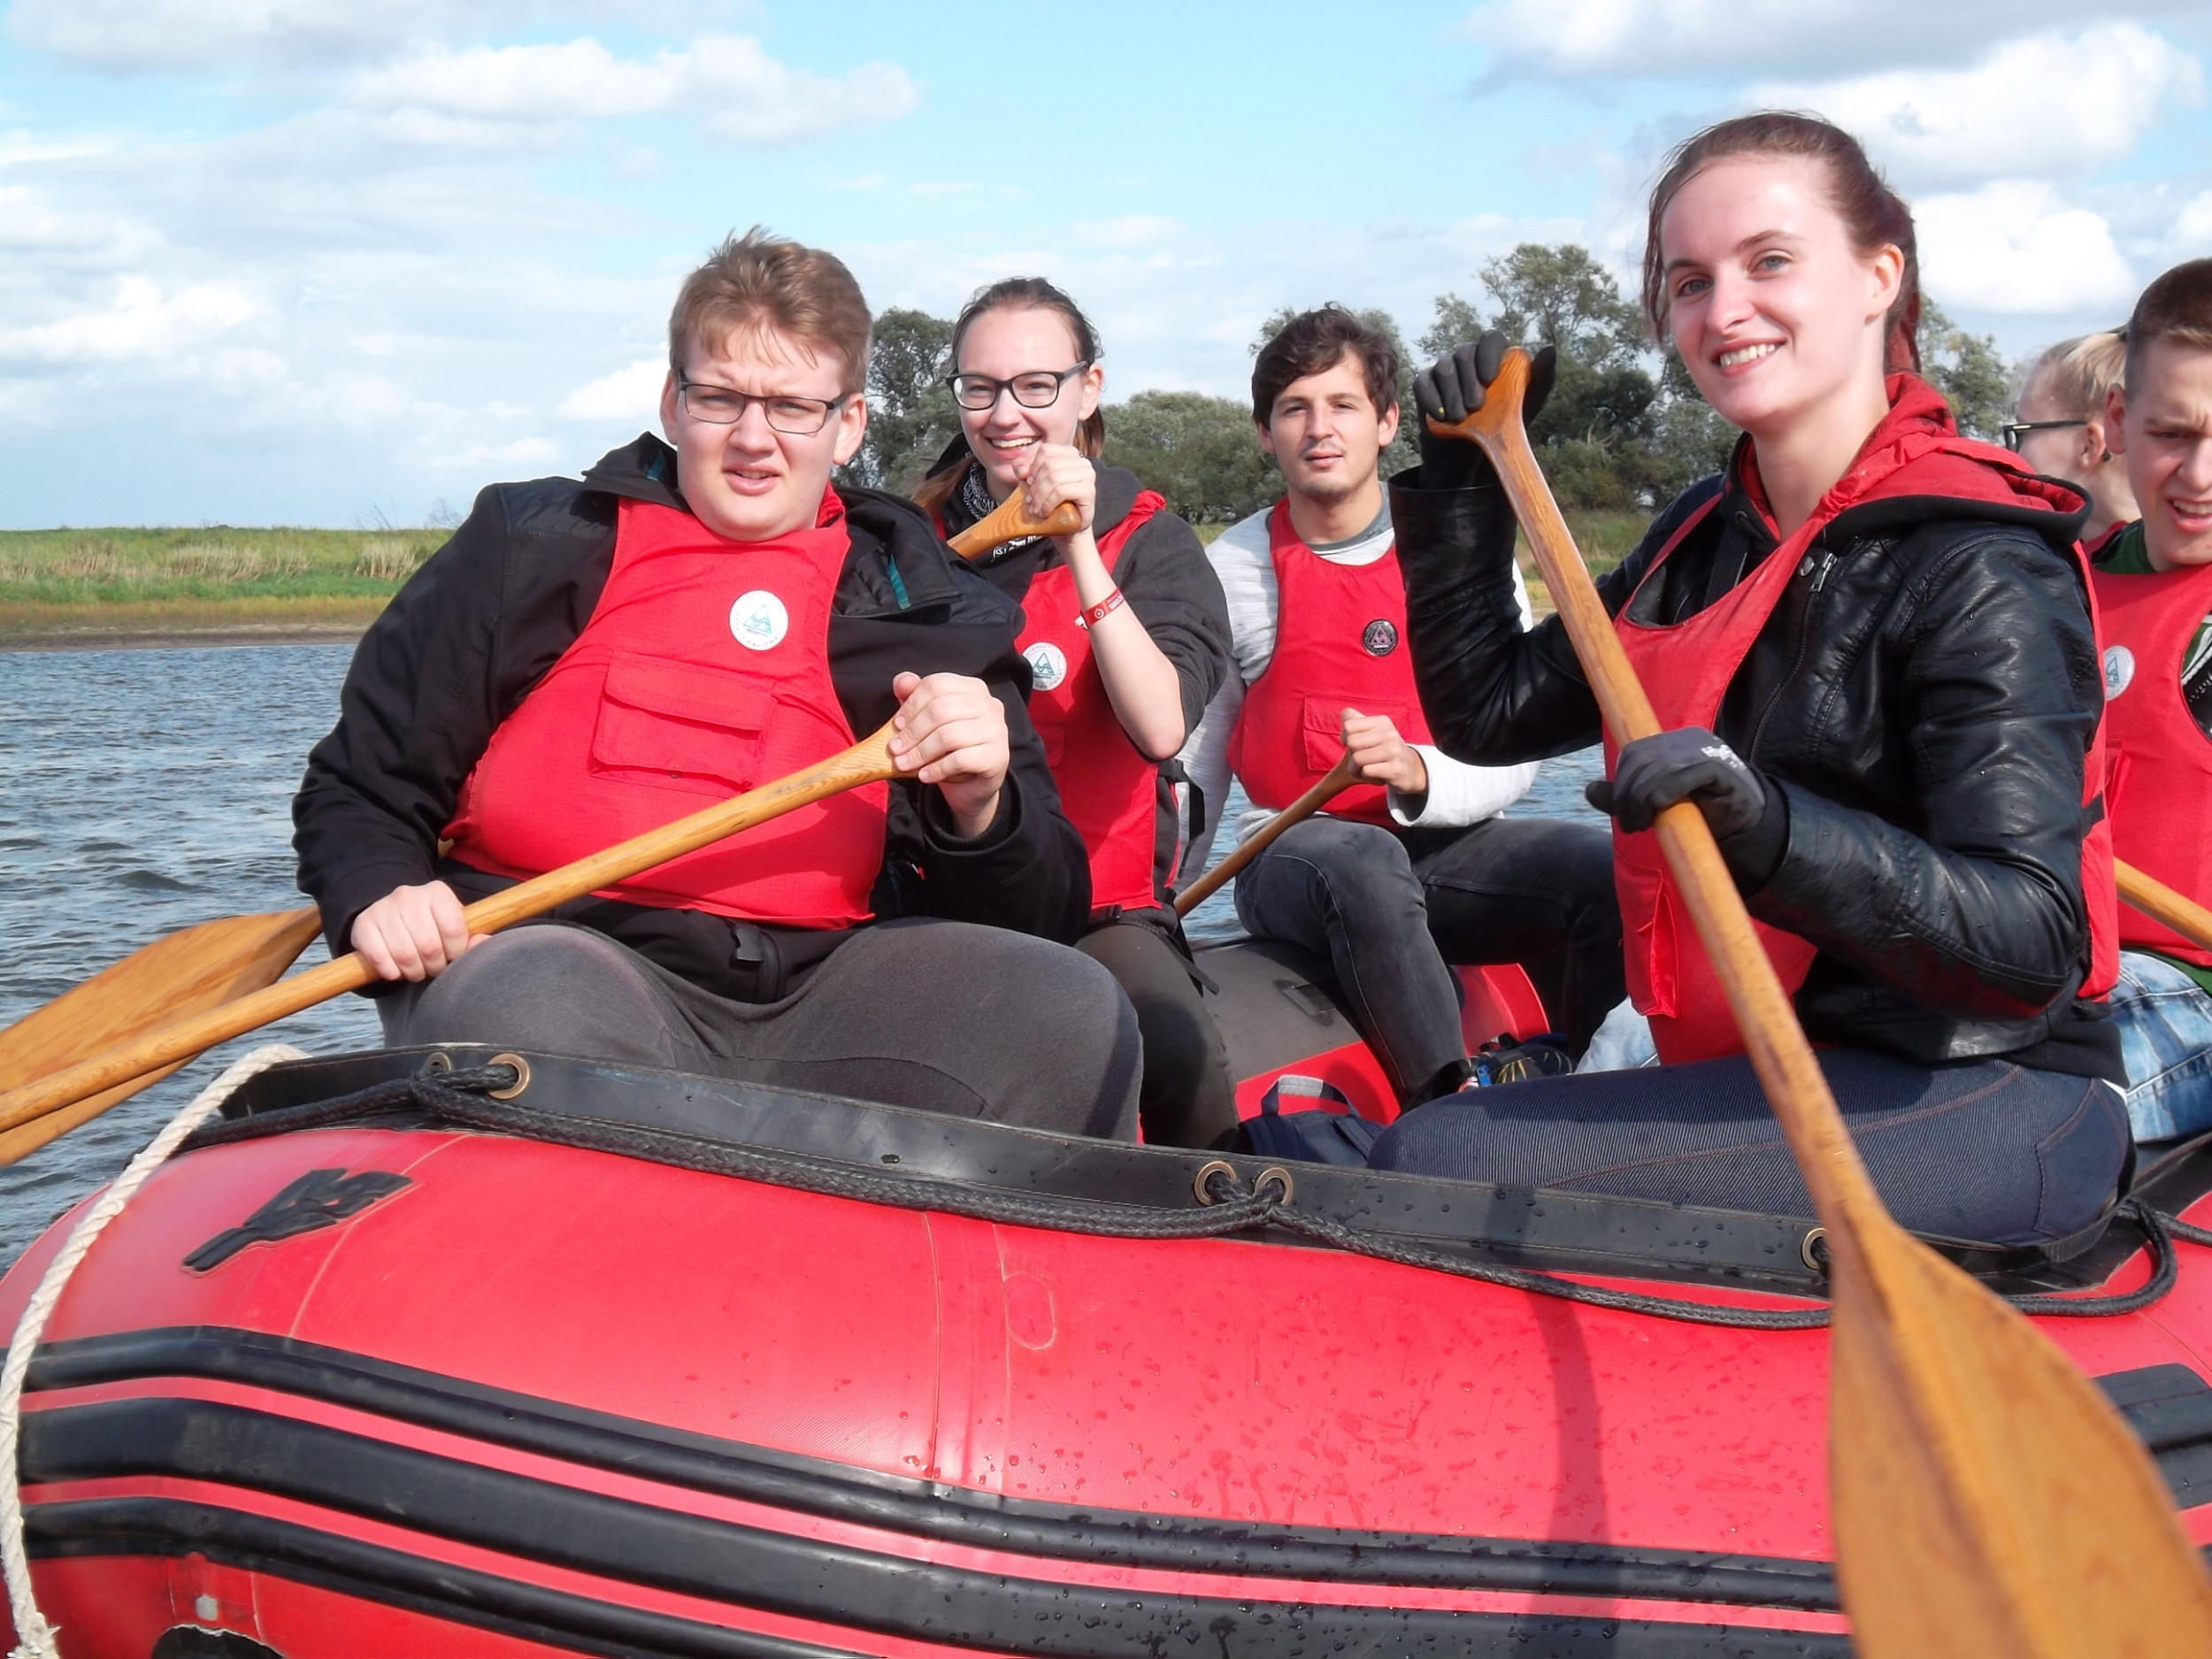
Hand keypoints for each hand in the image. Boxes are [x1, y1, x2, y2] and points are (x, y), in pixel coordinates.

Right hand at [350, 880, 476, 981]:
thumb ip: (471, 937)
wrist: (389, 917)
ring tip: (416, 970)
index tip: (452, 956)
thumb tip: (483, 942)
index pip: (454, 929)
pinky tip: (396, 970)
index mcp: (437, 892)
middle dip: (435, 966)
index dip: (456, 952)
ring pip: (405, 955)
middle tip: (433, 968)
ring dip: (413, 972)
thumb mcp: (453, 927)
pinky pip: (380, 958)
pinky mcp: (363, 925)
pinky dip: (391, 972)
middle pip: (430, 946)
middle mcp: (409, 895)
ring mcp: (383, 908)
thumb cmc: (430, 926)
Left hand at [890, 670, 1008, 835]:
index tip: (897, 725)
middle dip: (912, 732)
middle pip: (940, 710)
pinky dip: (936, 769)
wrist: (973, 784)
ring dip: (919, 753)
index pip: (936, 685)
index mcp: (972, 688)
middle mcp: (989, 705)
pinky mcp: (997, 757)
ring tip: (903, 764)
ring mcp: (996, 730)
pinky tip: (924, 775)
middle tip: (895, 750)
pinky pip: (960, 760)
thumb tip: (902, 681)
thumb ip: (913, 696)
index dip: (911, 705)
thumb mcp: (928, 719)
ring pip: (948, 736)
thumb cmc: (949, 747)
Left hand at [1018, 443, 1096, 538]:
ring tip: (1035, 508)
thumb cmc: (1053, 503)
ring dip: (1040, 496)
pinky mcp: (1089, 491)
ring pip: (1055, 478)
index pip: (1046, 450)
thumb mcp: (1034, 483)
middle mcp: (1082, 462)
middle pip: (1049, 465)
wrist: (1069, 527)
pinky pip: (1061, 491)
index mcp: (1070, 454)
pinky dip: (1048, 503)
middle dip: (1035, 485)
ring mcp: (1088, 476)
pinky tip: (1045, 512)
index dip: (1033, 467)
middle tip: (1030, 500)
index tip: (1028, 483)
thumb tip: (1022, 470)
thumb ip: (1024, 470)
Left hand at [1341, 708, 1426, 795]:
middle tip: (1361, 760)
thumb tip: (1344, 713)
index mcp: (1382, 721)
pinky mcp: (1395, 769)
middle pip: (1351, 742)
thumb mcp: (1373, 732)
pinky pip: (1366, 771)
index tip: (1355, 745)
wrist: (1411, 770)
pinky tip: (1374, 775)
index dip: (1344, 738)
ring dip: (1355, 769)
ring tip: (1365, 769)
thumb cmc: (1384, 751)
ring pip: (1357, 758)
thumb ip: (1355, 721)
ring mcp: (1394, 751)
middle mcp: (1389, 733)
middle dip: (1350, 755)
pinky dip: (1364, 776)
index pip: (1348, 725)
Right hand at [1413, 331, 1558, 490]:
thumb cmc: (1506, 422)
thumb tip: (1550, 349)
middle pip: (1464, 353)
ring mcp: (1444, 369)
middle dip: (1469, 380)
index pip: (1490, 339)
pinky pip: (1423, 383)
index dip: (1488, 354)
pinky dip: (1432, 399)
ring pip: (1444, 368)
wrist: (1474, 451)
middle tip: (1476, 407)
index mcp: (1493, 356)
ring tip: (1461, 417)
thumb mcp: (1530, 402)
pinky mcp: (1425, 385)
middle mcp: (1467, 357)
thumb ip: (1542, 376)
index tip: (1490, 378)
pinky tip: (1442, 416)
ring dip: (1452, 393)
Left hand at [1586, 727, 1765, 837]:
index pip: (1634, 752)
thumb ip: (1626, 796)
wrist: (1748, 824)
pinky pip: (1683, 775)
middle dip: (1627, 795)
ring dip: (1641, 800)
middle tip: (1631, 825)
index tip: (1623, 811)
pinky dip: (1665, 794)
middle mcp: (1689, 738)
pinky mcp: (1720, 766)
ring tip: (1641, 825)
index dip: (1621, 781)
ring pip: (1658, 767)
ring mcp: (1706, 749)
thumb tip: (1589, 790)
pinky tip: (1661, 812)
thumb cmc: (1701, 812)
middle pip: (1640, 758)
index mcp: (1673, 742)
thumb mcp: (1656, 804)